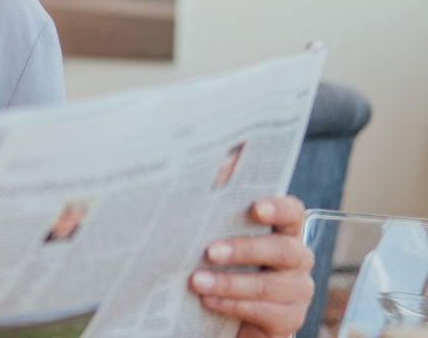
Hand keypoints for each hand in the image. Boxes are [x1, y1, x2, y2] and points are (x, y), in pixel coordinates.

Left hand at [189, 195, 314, 336]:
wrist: (230, 316)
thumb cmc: (222, 266)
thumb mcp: (218, 237)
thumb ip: (219, 210)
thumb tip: (212, 175)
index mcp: (283, 231)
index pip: (292, 213)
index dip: (278, 209)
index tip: (255, 208)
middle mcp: (297, 259)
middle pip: (282, 250)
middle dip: (244, 250)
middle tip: (210, 251)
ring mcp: (297, 290)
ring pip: (268, 285)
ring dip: (229, 283)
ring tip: (197, 281)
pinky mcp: (289, 319)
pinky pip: (264, 311)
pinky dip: (233, 305)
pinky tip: (209, 301)